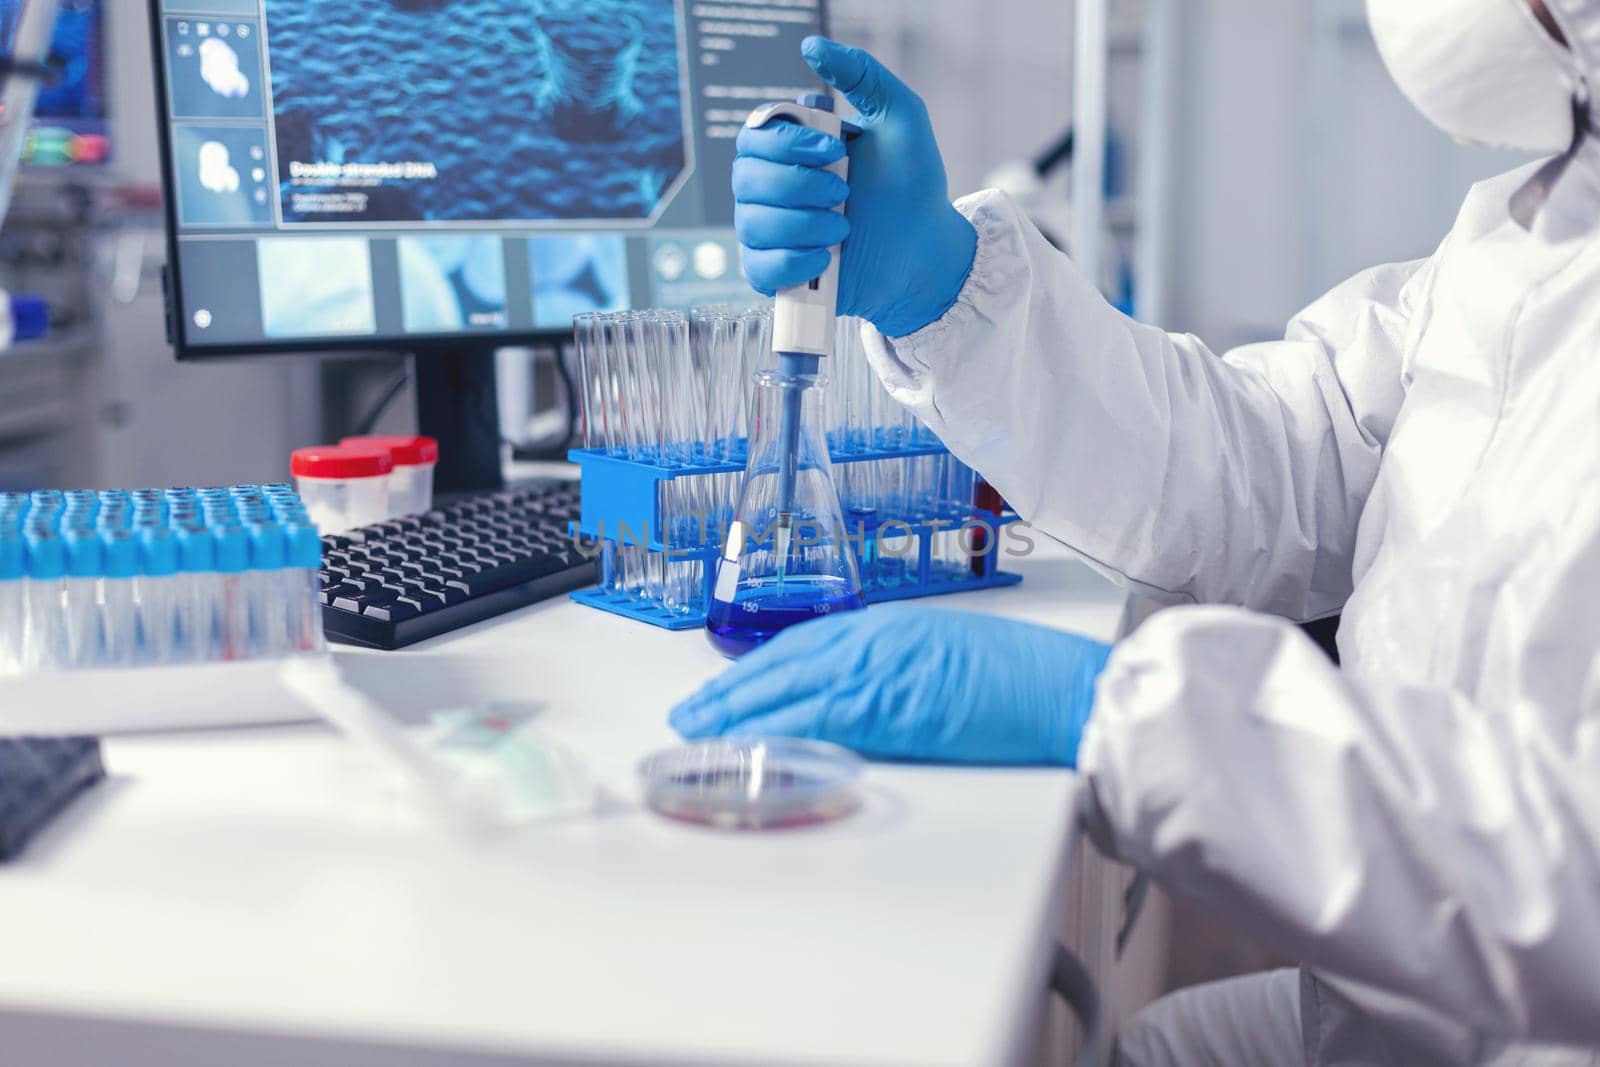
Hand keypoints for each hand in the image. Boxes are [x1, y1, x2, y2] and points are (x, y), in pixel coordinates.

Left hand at [670, 606, 1113, 765]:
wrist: (1063, 689)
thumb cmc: (1023, 677)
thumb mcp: (945, 654)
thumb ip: (895, 667)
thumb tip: (858, 695)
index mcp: (887, 623)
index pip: (801, 643)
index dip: (756, 668)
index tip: (724, 687)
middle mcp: (873, 638)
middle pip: (781, 664)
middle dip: (729, 691)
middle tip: (688, 715)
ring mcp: (879, 670)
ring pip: (786, 690)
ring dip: (735, 715)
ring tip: (697, 734)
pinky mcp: (888, 709)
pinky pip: (814, 721)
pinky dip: (773, 734)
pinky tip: (746, 748)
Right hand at [733, 37, 977, 337]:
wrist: (927, 251)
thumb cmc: (913, 185)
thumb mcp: (900, 117)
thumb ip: (862, 74)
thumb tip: (811, 46)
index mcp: (793, 149)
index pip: (754, 135)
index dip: (786, 142)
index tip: (834, 147)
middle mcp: (773, 188)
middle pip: (745, 178)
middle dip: (798, 185)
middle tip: (844, 192)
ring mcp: (772, 233)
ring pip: (752, 223)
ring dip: (803, 225)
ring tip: (843, 230)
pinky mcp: (777, 275)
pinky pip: (759, 268)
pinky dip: (793, 262)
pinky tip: (827, 258)